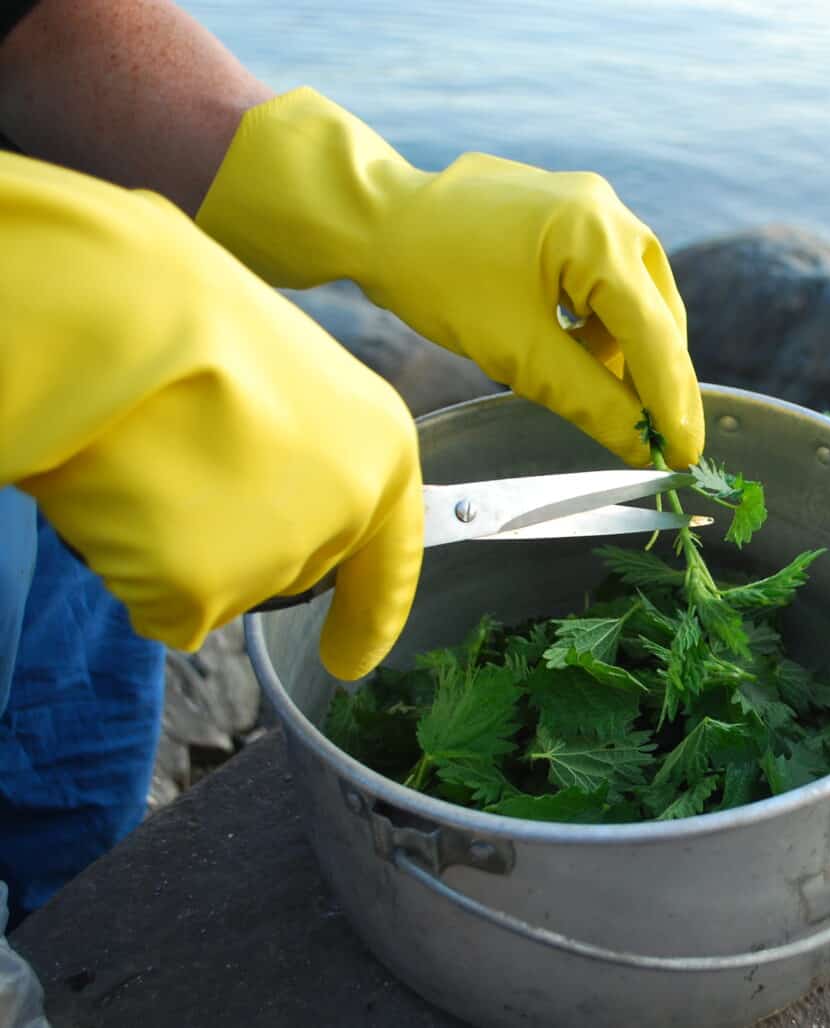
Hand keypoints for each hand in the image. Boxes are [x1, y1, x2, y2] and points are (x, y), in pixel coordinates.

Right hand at [2, 153, 421, 679]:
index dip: (373, 614)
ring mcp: (281, 556)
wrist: (115, 322)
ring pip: (218, 584)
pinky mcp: (208, 592)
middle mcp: (347, 511)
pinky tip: (123, 500)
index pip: (392, 557)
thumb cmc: (181, 318)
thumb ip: (295, 444)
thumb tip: (255, 478)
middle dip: (236, 537)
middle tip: (180, 459)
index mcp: (380, 449)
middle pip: (289, 566)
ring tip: (145, 459)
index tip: (351, 660)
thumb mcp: (274, 374)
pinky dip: (130, 563)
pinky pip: (161, 603)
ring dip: (176, 541)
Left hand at [196, 88, 703, 468]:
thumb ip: (589, 400)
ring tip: (598, 396)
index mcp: (597, 236)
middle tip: (661, 443)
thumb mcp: (515, 352)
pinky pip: (611, 281)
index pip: (654, 335)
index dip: (671, 402)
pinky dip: (602, 326)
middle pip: (656, 316)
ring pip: (638, 301)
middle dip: (656, 382)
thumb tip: (642, 447)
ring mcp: (595, 207)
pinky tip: (573, 353)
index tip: (684, 454)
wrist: (380, 218)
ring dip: (625, 354)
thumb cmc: (438, 278)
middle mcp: (610, 212)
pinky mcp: (576, 215)